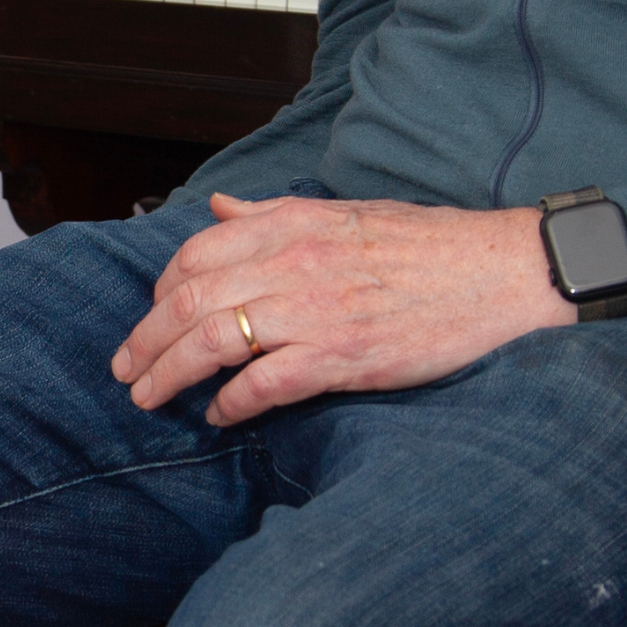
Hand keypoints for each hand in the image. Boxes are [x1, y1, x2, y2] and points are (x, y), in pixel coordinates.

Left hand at [112, 192, 581, 425]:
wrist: (502, 274)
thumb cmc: (428, 247)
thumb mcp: (345, 213)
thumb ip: (273, 214)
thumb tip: (218, 210)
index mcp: (293, 225)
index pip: (195, 254)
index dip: (160, 291)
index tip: (150, 318)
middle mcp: (294, 263)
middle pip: (188, 300)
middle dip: (144, 340)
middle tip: (125, 370)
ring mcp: (316, 311)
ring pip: (211, 342)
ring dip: (169, 374)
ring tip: (148, 398)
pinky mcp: (343, 356)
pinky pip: (264, 385)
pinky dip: (230, 404)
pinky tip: (218, 417)